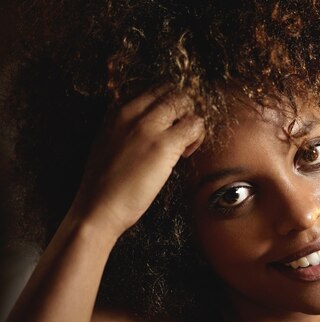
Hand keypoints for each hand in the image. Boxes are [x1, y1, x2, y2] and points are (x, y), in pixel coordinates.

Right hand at [71, 88, 204, 237]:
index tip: (171, 125)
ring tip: (184, 146)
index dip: (169, 106)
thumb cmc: (104, 185)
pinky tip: (185, 154)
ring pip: (185, 103)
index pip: (154, 90)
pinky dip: (197, 137)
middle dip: (183, 110)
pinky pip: (195, 125)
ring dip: (192, 122)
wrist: (97, 208)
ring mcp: (148, 127)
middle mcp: (132, 113)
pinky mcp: (164, 145)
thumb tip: (152, 128)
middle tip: (182, 134)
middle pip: (172, 92)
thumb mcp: (108, 144)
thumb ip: (126, 129)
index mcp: (116, 112)